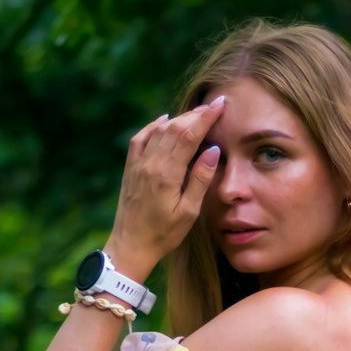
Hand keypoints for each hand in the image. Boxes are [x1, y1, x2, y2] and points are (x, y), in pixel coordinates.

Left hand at [107, 97, 225, 272]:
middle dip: (196, 114)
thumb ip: (200, 179)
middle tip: (214, 105)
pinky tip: (164, 120)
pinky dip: (154, 126)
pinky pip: (141, 138)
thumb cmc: (163, 234)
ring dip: (179, 118)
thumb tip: (213, 150)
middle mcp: (150, 163)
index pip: (189, 136)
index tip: (220, 104)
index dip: (206, 117)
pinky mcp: (130, 168)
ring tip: (197, 112)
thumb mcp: (188, 212)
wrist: (130, 246)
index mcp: (167, 174)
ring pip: (159, 130)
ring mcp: (138, 164)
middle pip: (175, 127)